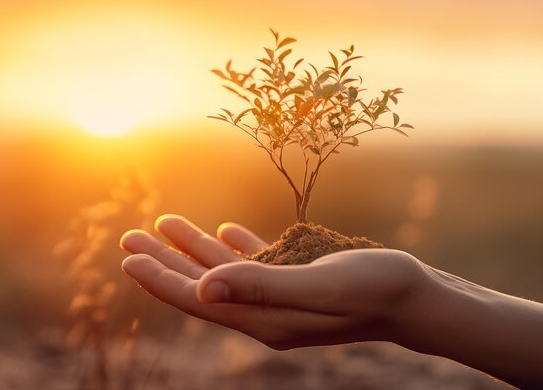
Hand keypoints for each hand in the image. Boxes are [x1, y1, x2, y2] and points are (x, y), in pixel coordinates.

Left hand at [119, 214, 425, 349]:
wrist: (414, 296)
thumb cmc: (373, 287)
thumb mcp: (317, 283)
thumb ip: (260, 286)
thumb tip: (203, 288)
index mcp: (264, 319)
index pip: (199, 300)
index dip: (161, 280)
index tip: (128, 258)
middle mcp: (265, 311)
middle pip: (202, 286)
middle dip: (164, 263)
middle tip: (129, 237)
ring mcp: (280, 297)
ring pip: (224, 272)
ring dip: (192, 248)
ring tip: (163, 224)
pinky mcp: (297, 280)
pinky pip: (256, 264)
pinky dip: (234, 248)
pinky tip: (222, 232)